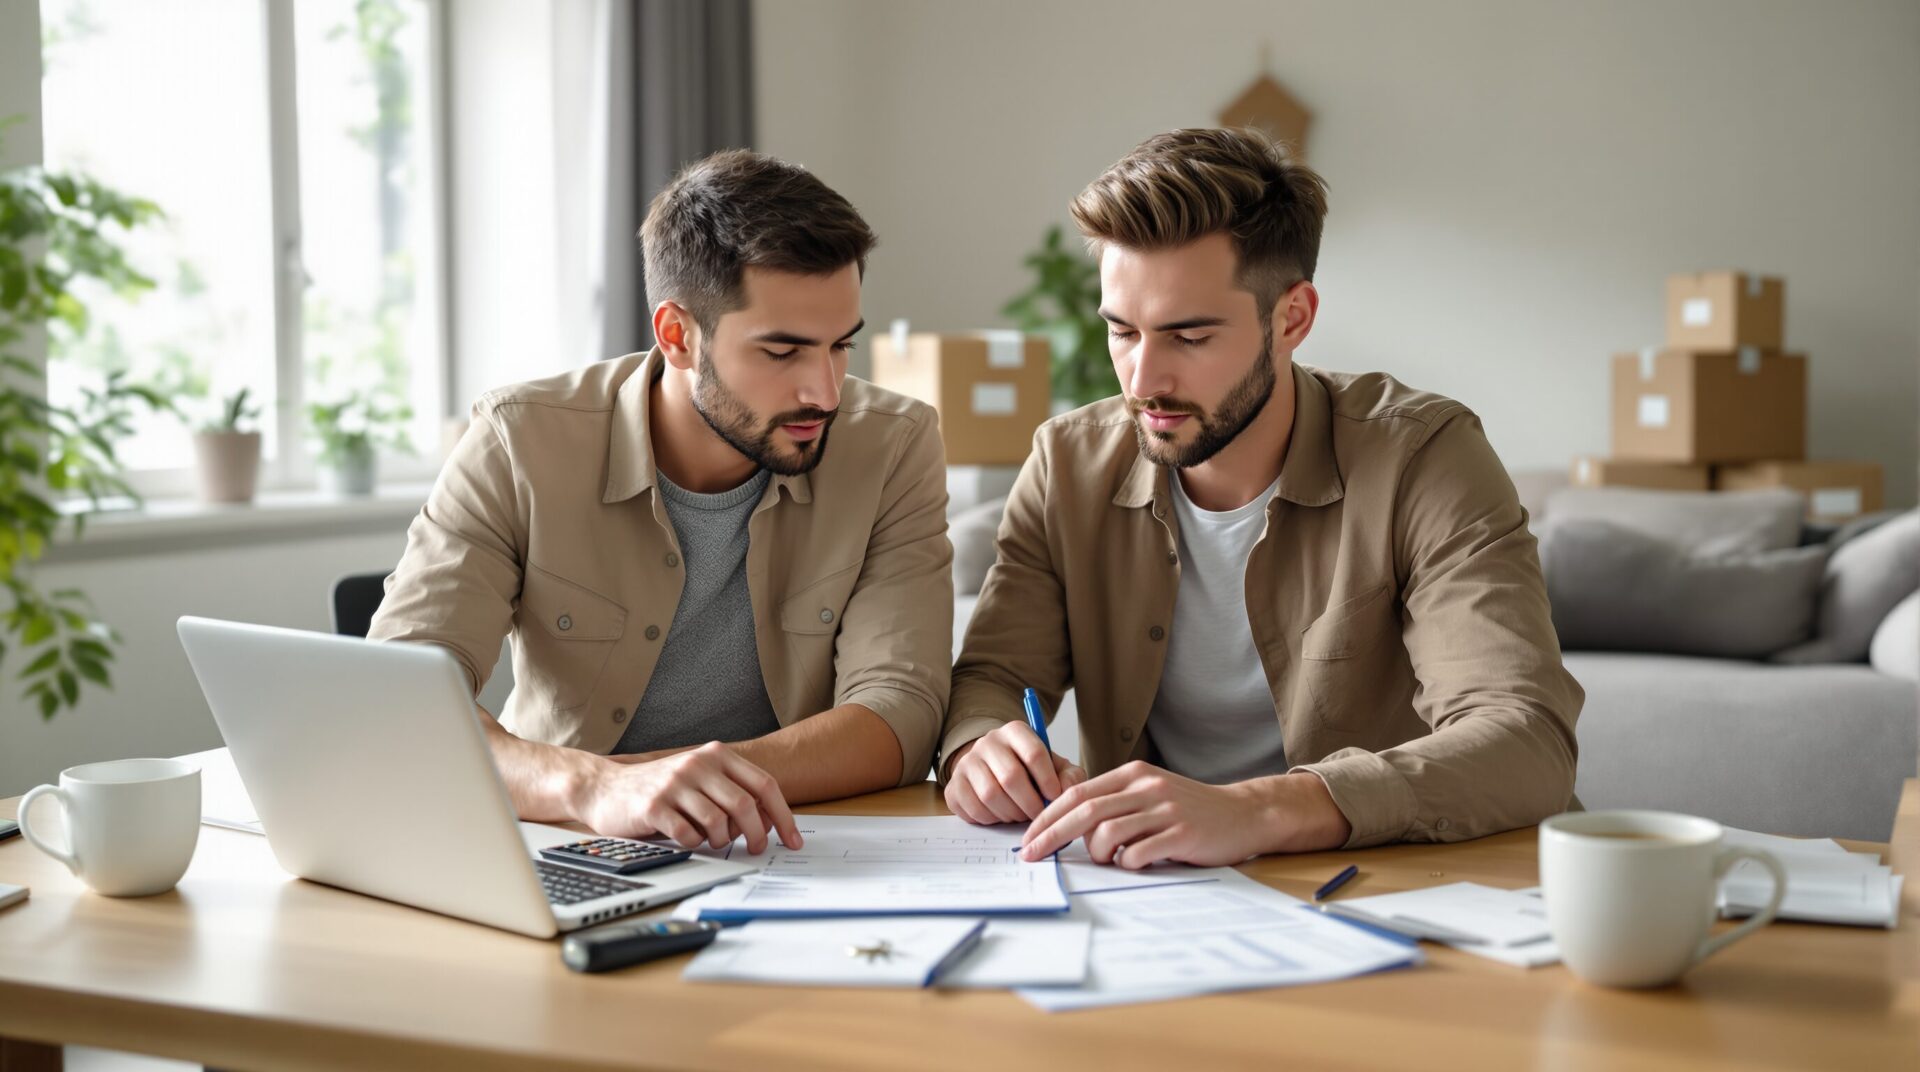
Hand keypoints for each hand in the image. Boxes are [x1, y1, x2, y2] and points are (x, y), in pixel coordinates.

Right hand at [575, 741, 802, 853]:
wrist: (605, 788)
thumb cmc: (660, 789)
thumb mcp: (700, 780)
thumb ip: (732, 793)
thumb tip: (769, 823)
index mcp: (716, 755)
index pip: (764, 784)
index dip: (784, 815)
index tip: (794, 840)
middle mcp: (698, 764)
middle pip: (746, 805)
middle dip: (758, 834)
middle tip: (758, 849)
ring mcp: (675, 783)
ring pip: (718, 822)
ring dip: (721, 840)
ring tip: (712, 841)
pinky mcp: (654, 806)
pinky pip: (688, 834)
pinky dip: (693, 844)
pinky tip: (685, 839)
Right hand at [944, 721, 1087, 825]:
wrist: (994, 771)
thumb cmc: (1031, 772)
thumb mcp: (1056, 768)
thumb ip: (1070, 776)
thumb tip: (1065, 792)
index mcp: (1015, 731)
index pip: (1034, 753)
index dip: (1048, 780)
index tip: (1055, 797)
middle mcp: (987, 742)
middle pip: (1011, 776)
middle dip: (1030, 803)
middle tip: (1039, 815)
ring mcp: (966, 763)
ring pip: (991, 795)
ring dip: (1011, 813)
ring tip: (1021, 815)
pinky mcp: (953, 786)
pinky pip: (974, 809)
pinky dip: (992, 819)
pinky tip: (1001, 814)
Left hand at [1019, 764, 1351, 865]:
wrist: (1244, 814)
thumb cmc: (1190, 810)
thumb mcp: (1149, 795)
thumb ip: (1114, 805)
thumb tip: (1070, 829)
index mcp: (1132, 775)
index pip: (1076, 794)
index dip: (1047, 817)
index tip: (1028, 839)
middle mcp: (1146, 787)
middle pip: (1084, 812)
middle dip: (1051, 836)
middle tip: (1032, 856)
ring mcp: (1164, 810)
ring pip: (1108, 834)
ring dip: (1098, 854)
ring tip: (1110, 859)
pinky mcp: (1181, 834)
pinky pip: (1138, 854)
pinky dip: (1127, 864)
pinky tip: (1138, 862)